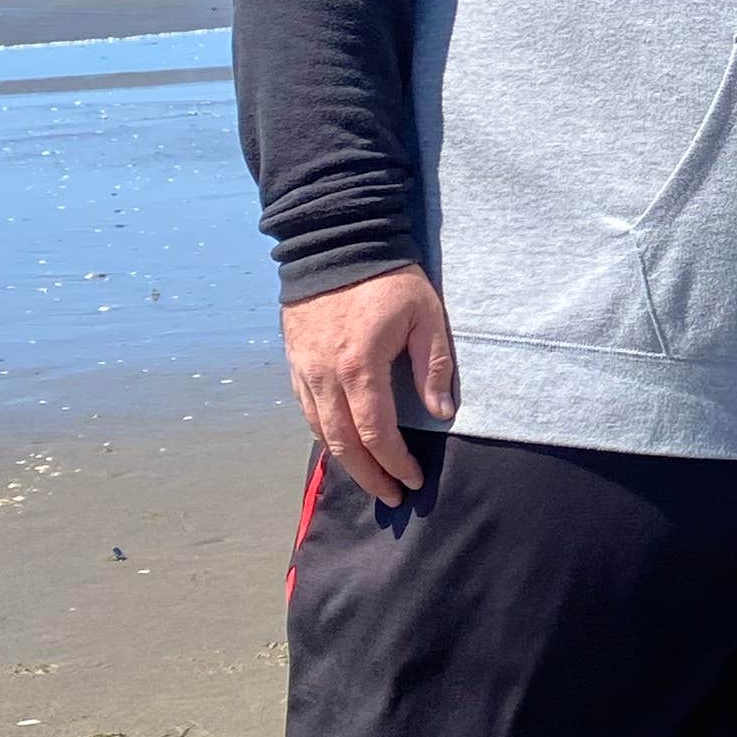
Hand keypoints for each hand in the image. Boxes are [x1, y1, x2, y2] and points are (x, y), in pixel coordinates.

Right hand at [282, 265, 457, 503]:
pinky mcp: (294, 359)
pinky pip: (306, 407)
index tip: (412, 480)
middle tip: (391, 495)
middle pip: (342, 443)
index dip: (394, 463)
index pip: (375, 433)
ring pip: (319, 429)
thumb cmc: (388, 277)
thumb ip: (433, 366)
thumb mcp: (425, 315)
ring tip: (369, 476)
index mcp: (359, 367)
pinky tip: (341, 440)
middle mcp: (324, 375)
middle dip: (368, 475)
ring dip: (344, 460)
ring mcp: (303, 368)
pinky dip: (324, 431)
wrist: (336, 241)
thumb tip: (442, 413)